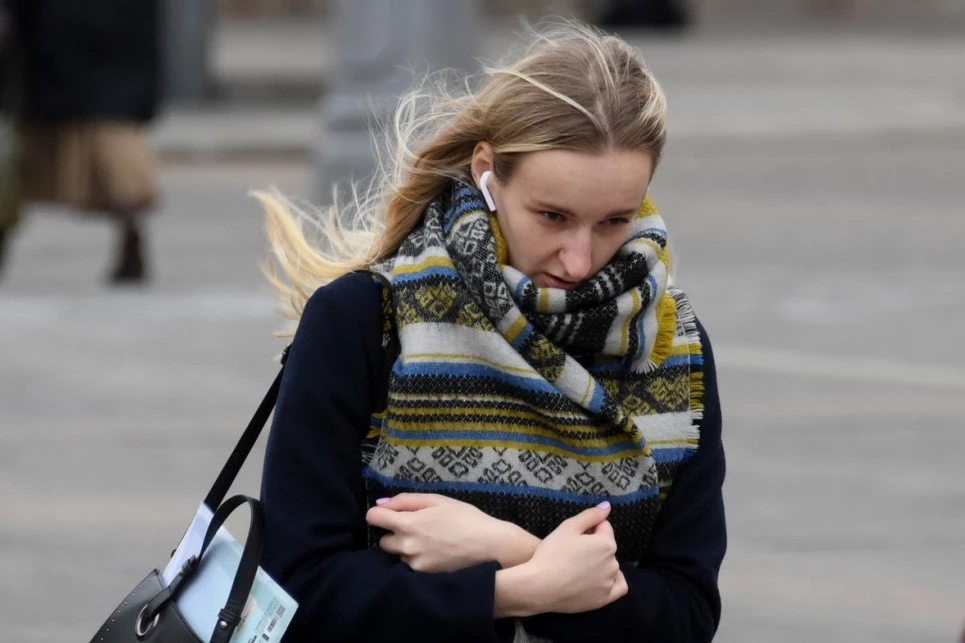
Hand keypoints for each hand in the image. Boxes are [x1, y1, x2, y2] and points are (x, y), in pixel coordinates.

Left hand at [366, 493, 539, 571]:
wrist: (491, 547)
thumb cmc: (467, 519)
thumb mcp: (438, 500)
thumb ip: (406, 500)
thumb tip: (381, 504)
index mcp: (408, 524)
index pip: (373, 517)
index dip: (379, 513)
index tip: (389, 514)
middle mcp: (406, 547)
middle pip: (382, 541)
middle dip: (394, 534)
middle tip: (416, 529)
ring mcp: (414, 565)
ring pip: (397, 556)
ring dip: (406, 549)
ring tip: (430, 543)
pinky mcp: (424, 578)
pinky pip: (410, 568)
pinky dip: (418, 560)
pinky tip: (435, 555)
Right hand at [497, 502, 626, 615]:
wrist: (539, 587)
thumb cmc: (552, 554)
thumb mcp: (568, 527)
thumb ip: (591, 515)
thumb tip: (607, 506)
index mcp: (606, 544)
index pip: (604, 527)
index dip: (589, 527)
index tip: (574, 534)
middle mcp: (613, 563)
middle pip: (607, 547)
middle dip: (595, 545)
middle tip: (572, 549)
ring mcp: (609, 583)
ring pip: (610, 566)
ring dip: (600, 562)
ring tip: (578, 565)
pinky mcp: (603, 599)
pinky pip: (618, 587)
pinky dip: (613, 581)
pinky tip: (601, 578)